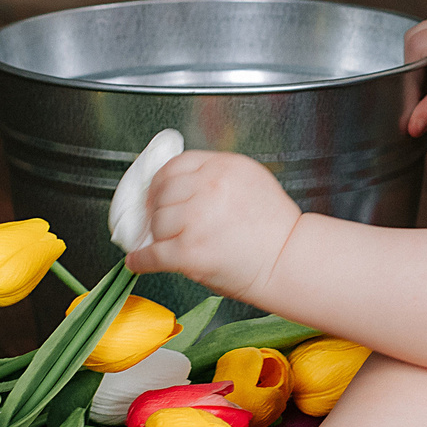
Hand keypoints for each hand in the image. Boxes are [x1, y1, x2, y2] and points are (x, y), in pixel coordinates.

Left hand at [124, 150, 302, 303]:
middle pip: (162, 192)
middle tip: (159, 221)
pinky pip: (152, 254)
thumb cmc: (274, 229)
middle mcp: (209, 187)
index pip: (175, 165)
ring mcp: (197, 219)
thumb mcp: (251, 181)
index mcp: (224, 166)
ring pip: (157, 223)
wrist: (288, 261)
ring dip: (158, 236)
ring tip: (168, 243)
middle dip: (158, 209)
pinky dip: (141, 260)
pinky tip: (138, 261)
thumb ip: (216, 176)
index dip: (160, 182)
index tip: (156, 193)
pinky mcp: (189, 251)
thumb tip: (178, 184)